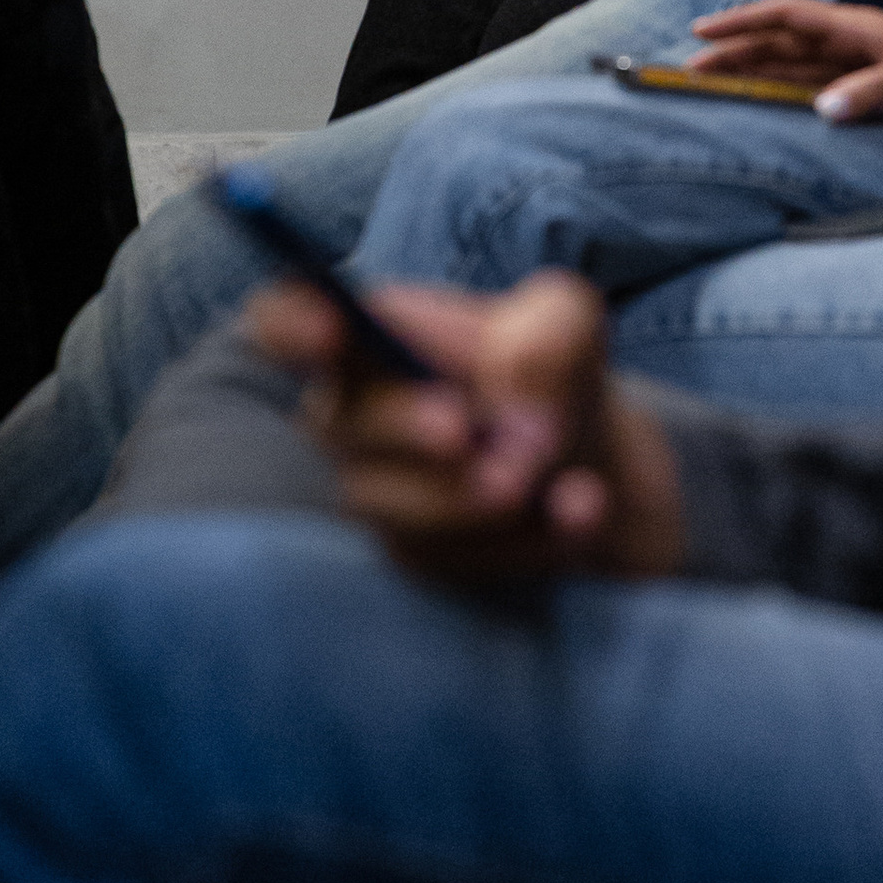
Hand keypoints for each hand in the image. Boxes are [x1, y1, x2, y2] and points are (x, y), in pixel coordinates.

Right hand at [240, 272, 683, 585]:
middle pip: (332, 422)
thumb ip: (546, 337)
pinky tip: (583, 506)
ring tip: (561, 476)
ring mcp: (377, 496)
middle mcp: (351, 417)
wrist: (600, 462)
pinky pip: (459, 559)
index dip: (289, 324)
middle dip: (404, 426)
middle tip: (467, 431)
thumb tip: (509, 401)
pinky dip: (536, 535)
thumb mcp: (571, 324)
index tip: (330, 331)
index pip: (281, 323)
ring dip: (488, 493)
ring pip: (399, 508)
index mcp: (369, 337)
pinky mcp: (418, 559)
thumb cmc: (557, 372)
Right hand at [687, 0, 882, 125]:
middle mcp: (851, 42)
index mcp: (858, 27)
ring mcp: (856, 66)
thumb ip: (874, 91)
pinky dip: (778, 91)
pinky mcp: (865, 89)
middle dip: (734, 51)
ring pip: (789, 64)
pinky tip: (759, 101)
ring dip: (750, 70)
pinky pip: (809, 85)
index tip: (701, 32)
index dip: (742, 21)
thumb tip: (821, 108)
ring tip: (710, 83)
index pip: (788, 16)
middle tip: (688, 69)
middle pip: (779, 41)